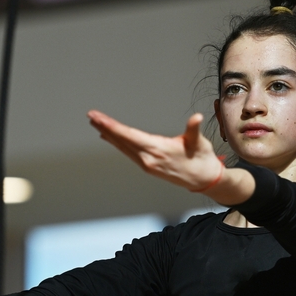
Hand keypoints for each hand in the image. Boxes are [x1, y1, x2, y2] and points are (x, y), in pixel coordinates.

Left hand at [87, 110, 222, 191]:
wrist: (204, 180)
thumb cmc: (201, 159)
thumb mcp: (199, 142)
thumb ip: (193, 129)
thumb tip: (196, 118)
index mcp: (158, 150)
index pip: (129, 136)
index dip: (112, 126)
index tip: (99, 119)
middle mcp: (148, 158)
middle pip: (122, 141)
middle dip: (105, 127)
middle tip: (91, 116)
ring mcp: (147, 164)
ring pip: (123, 147)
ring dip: (109, 134)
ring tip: (96, 123)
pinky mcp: (148, 166)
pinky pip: (128, 152)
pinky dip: (117, 143)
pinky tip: (109, 137)